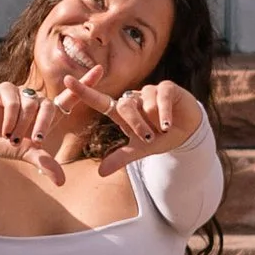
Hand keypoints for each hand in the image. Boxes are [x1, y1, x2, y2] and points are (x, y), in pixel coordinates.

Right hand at [0, 79, 75, 183]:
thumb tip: (61, 182)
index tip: (101, 69)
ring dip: (21, 126)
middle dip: (43, 126)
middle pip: (49, 106)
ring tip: (11, 138)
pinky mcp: (5, 89)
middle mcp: (36, 99)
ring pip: (30, 105)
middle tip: (34, 142)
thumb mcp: (27, 154)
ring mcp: (21, 92)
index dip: (85, 83)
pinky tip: (4, 130)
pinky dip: (10, 118)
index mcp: (47, 112)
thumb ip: (45, 164)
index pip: (70, 96)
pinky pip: (14, 100)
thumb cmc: (6, 144)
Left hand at [76, 75, 202, 155]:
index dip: (84, 92)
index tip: (67, 81)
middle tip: (147, 137)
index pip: (100, 101)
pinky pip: (161, 97)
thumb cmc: (159, 137)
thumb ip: (121, 158)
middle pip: (124, 105)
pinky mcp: (168, 88)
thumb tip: (100, 173)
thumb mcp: (140, 150)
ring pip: (144, 102)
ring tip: (162, 130)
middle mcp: (134, 98)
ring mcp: (150, 91)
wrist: (187, 132)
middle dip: (135, 123)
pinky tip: (167, 124)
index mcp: (123, 111)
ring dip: (153, 120)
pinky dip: (164, 112)